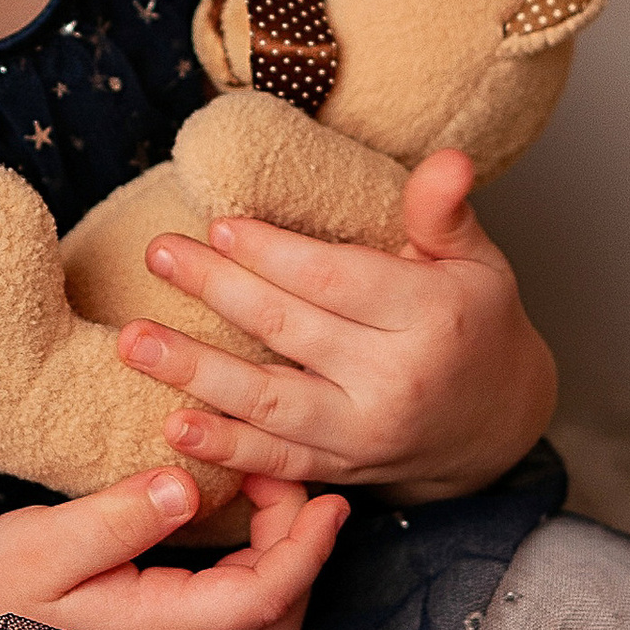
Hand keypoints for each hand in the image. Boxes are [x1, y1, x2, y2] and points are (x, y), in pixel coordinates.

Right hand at [0, 466, 342, 629]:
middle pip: (277, 616)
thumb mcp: (43, 545)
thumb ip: (119, 519)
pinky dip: (254, 567)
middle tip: (290, 479)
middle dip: (303, 550)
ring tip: (271, 494)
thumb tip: (188, 487)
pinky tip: (236, 520)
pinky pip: (229, 612)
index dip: (306, 549)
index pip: (261, 597)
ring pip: (259, 622)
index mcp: (155, 629)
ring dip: (282, 561)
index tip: (326, 497)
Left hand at [113, 147, 557, 503]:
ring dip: (195, 372)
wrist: (496, 424)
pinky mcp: (341, 470)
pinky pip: (275, 463)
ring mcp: (365, 434)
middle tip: (159, 254)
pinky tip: (173, 427)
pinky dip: (224, 449)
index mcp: (431, 318)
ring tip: (134, 342)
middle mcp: (396, 381)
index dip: (273, 253)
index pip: (336, 280)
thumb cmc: (476, 325)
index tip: (220, 224)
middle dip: (217, 290)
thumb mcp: (478, 261)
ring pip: (269, 402)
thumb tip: (448, 159)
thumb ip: (444, 214)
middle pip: (291, 331)